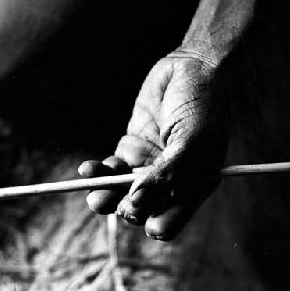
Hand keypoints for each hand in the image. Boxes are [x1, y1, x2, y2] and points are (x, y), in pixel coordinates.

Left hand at [79, 50, 229, 239]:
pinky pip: (112, 167)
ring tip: (94, 197)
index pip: (173, 217)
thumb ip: (168, 174)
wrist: (190, 67)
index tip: (143, 218)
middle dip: (128, 210)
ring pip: (122, 190)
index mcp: (194, 184)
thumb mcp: (192, 141)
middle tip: (118, 205)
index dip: (157, 223)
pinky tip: (88, 169)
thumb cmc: (201, 104)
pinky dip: (99, 172)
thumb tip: (137, 201)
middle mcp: (170, 179)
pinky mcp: (131, 147)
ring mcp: (148, 164)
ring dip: (106, 196)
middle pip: (144, 207)